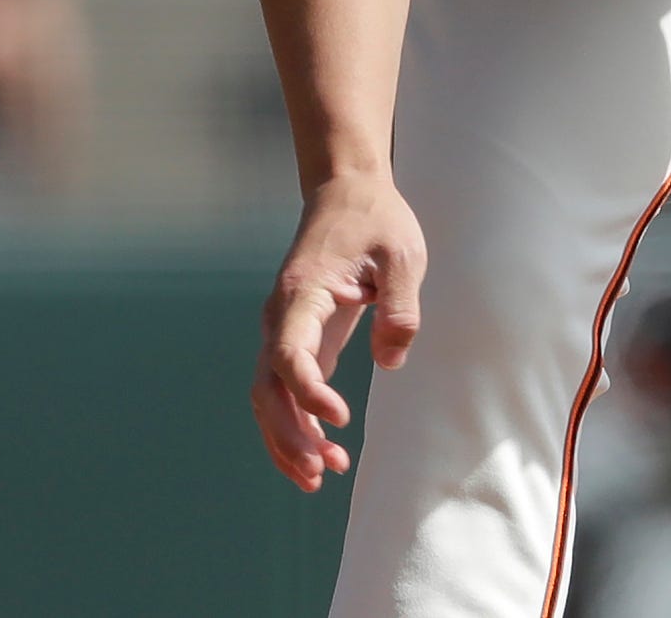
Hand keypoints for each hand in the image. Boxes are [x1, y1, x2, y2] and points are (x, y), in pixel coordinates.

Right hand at [253, 173, 424, 491]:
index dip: (308, 392)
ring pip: (267, 395)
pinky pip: (282, 390)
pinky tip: (325, 454)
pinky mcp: (298, 340)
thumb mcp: (403, 255)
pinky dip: (295, 425)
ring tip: (322, 478)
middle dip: (289, 433)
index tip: (342, 419)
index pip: (290, 352)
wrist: (346, 192)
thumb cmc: (377, 222)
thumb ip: (399, 307)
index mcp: (303, 293)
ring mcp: (285, 329)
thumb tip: (389, 362)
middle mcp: (282, 315)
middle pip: (267, 385)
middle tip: (323, 471)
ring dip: (287, 439)